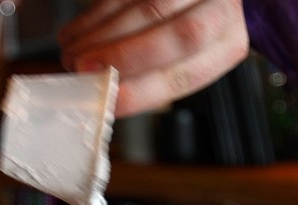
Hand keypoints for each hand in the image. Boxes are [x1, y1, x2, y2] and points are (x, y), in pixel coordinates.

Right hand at [58, 0, 248, 116]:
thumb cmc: (192, 29)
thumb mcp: (188, 59)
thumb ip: (155, 76)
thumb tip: (107, 98)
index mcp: (227, 45)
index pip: (188, 73)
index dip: (145, 91)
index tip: (110, 101)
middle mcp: (221, 9)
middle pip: (178, 35)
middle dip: (123, 56)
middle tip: (82, 69)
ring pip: (146, 4)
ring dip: (99, 33)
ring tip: (71, 54)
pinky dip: (94, 14)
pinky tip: (74, 33)